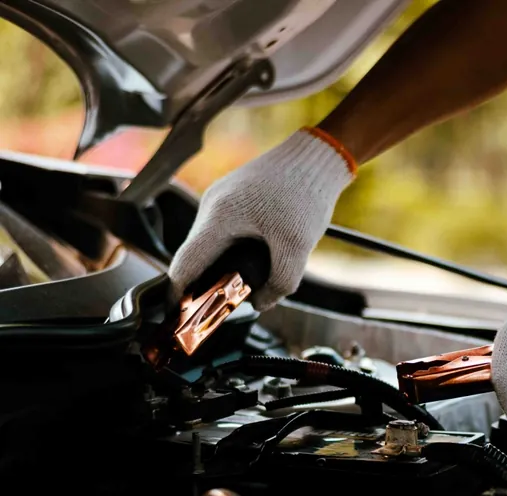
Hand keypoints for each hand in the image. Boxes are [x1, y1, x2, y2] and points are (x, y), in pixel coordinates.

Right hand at [168, 128, 355, 310]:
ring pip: (208, 243)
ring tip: (237, 286)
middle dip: (204, 283)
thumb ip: (281, 281)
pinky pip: (221, 231)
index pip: (185, 264)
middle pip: (195, 255)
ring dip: (219, 266)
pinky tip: (249, 262)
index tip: (178, 316)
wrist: (317, 157)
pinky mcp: (232, 197)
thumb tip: (262, 304)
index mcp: (219, 217)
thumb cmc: (305, 193)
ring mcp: (220, 198)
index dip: (178, 294)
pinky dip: (229, 250)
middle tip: (218, 307)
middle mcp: (212, 205)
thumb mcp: (297, 247)